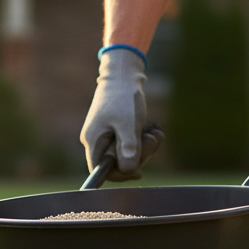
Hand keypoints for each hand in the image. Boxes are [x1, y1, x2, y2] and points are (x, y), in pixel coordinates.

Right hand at [80, 49, 164, 180]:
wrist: (123, 73)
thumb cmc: (123, 97)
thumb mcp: (128, 123)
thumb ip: (128, 147)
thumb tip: (129, 170)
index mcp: (94, 141)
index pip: (100, 170)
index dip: (119, 174)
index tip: (138, 172)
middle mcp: (96, 141)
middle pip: (115, 163)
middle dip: (138, 157)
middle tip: (153, 141)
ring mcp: (105, 135)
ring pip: (125, 154)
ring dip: (144, 148)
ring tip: (155, 134)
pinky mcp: (115, 130)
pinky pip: (129, 144)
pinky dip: (142, 141)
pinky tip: (153, 132)